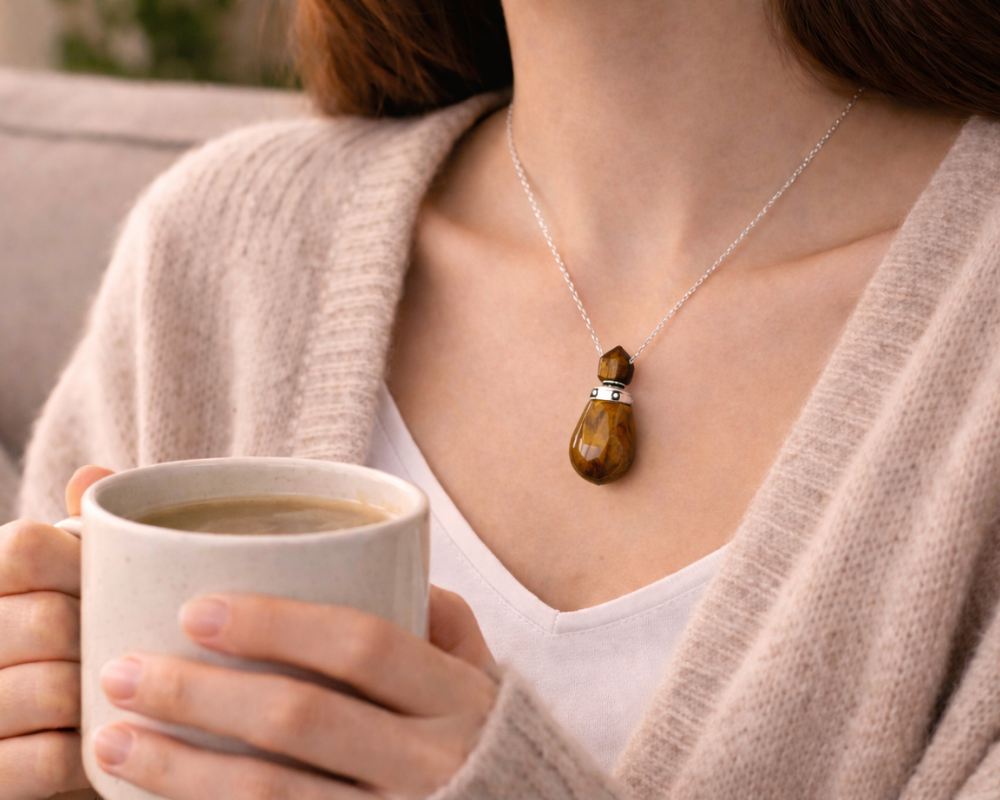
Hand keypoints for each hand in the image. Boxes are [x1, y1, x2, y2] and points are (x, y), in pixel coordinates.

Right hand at [0, 466, 112, 799]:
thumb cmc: (72, 648)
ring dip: (102, 697)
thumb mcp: (74, 587)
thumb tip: (91, 477)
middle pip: (46, 620)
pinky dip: (84, 755)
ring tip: (123, 695)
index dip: (82, 566)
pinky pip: (40, 762)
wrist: (59, 745)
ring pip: (48, 689)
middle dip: (103, 639)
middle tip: (132, 648)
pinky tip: (100, 743)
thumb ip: (85, 539)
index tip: (116, 586)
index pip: (23, 548)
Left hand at [93, 587, 496, 798]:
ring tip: (110, 741)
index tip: (195, 608)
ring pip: (273, 797)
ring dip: (179, 770)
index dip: (277, 624)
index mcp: (458, 697)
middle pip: (301, 720)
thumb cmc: (493, 747)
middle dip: (199, 694)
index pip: (362, 645)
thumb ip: (439, 620)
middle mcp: (432, 763)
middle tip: (120, 670)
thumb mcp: (484, 678)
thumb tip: (365, 558)